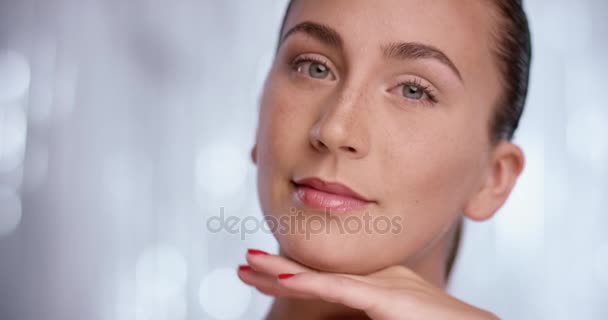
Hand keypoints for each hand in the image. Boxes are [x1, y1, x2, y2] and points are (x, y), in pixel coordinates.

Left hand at [237, 249, 498, 319]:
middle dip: (276, 268)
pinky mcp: (388, 298)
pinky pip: (342, 290)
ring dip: (281, 270)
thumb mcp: (392, 314)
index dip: (289, 272)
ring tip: (249, 264)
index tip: (259, 270)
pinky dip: (310, 283)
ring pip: (321, 276)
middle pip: (316, 272)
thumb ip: (365, 313)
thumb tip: (340, 315)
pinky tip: (282, 278)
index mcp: (376, 286)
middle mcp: (375, 278)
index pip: (323, 278)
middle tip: (244, 264)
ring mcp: (382, 285)